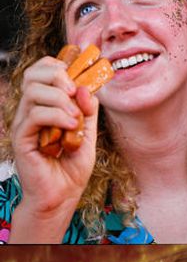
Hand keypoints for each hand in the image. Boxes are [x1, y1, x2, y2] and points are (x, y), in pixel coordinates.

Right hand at [10, 56, 99, 219]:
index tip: (78, 77)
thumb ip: (88, 111)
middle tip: (75, 91)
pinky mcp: (22, 138)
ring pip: (34, 91)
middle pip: (33, 74)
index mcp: (45, 106)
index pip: (41, 71)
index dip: (57, 66)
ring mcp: (24, 123)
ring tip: (76, 117)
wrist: (62, 195)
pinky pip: (35, 114)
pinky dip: (57, 115)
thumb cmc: (72, 167)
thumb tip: (86, 87)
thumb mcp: (88, 134)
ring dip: (60, 98)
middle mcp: (31, 111)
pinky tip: (71, 125)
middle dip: (57, 75)